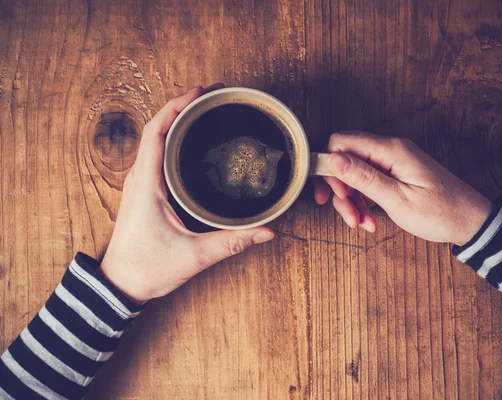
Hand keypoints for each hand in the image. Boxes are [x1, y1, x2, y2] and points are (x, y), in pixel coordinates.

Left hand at [100, 84, 274, 302]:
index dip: (176, 106)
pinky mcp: (143, 193)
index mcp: (146, 184)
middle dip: (182, 108)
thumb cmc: (147, 269)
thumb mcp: (194, 256)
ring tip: (203, 112)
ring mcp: (139, 184)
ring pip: (154, 141)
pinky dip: (171, 140)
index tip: (200, 93)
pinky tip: (191, 143)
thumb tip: (266, 231)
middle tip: (211, 98)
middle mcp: (139, 178)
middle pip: (156, 129)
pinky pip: (155, 155)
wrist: (120, 286)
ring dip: (175, 122)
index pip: (156, 132)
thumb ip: (232, 242)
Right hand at [313, 132, 491, 245]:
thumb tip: (332, 158)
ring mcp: (392, 161)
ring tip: (362, 223)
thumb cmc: (440, 212)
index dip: (330, 167)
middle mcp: (390, 150)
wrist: (470, 221)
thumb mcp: (397, 199)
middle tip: (348, 215)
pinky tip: (370, 220)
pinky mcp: (395, 173)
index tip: (335, 194)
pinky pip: (368, 182)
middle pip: (345, 160)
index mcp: (390, 150)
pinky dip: (363, 202)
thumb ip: (363, 177)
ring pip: (354, 174)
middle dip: (340, 189)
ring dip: (352, 201)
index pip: (341, 142)